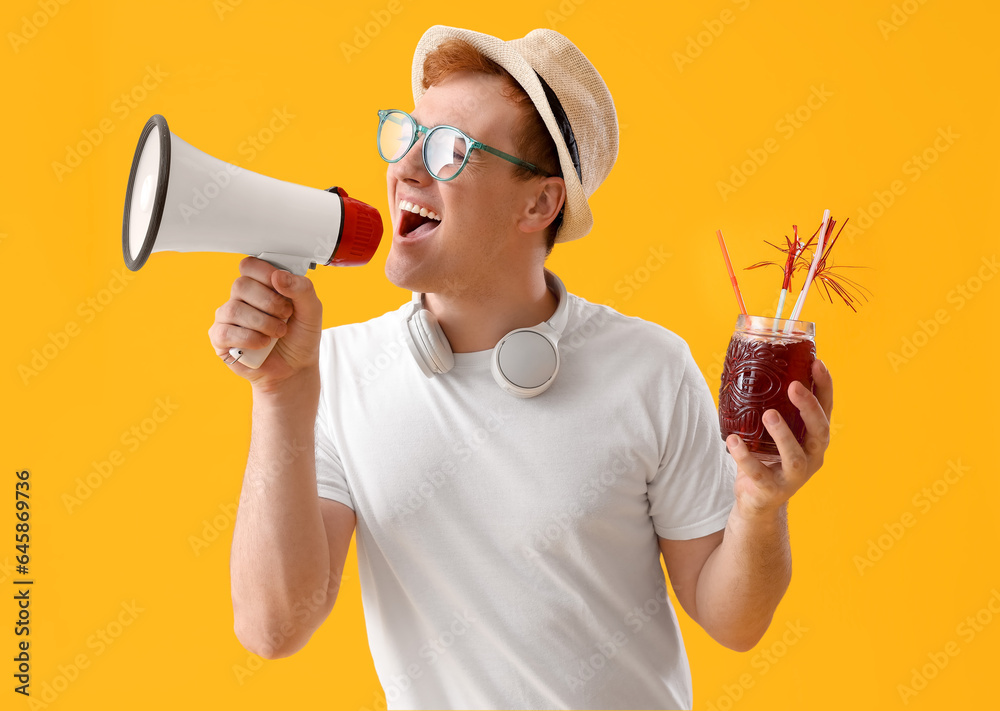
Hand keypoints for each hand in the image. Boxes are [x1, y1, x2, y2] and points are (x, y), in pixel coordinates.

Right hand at [208, 257, 322, 390]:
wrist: (295, 369)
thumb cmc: (300, 337)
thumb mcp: (312, 311)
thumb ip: (302, 289)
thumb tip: (278, 275)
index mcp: (260, 285)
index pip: (249, 265)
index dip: (265, 274)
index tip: (282, 289)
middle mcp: (241, 298)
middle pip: (241, 285)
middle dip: (270, 303)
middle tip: (286, 316)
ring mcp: (228, 317)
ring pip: (234, 309)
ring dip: (263, 323)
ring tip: (278, 333)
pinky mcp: (220, 338)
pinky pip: (226, 332)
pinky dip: (250, 339)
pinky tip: (263, 344)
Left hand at [726, 359, 833, 518]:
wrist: (757, 500)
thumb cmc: (766, 456)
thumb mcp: (772, 430)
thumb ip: (767, 403)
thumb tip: (747, 363)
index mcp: (813, 438)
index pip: (826, 408)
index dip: (824, 386)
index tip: (818, 362)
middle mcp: (811, 456)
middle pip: (819, 431)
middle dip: (809, 408)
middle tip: (794, 387)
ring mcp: (794, 476)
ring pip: (795, 456)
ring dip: (783, 434)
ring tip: (768, 414)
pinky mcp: (772, 489)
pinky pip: (759, 473)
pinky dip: (745, 457)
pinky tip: (734, 441)